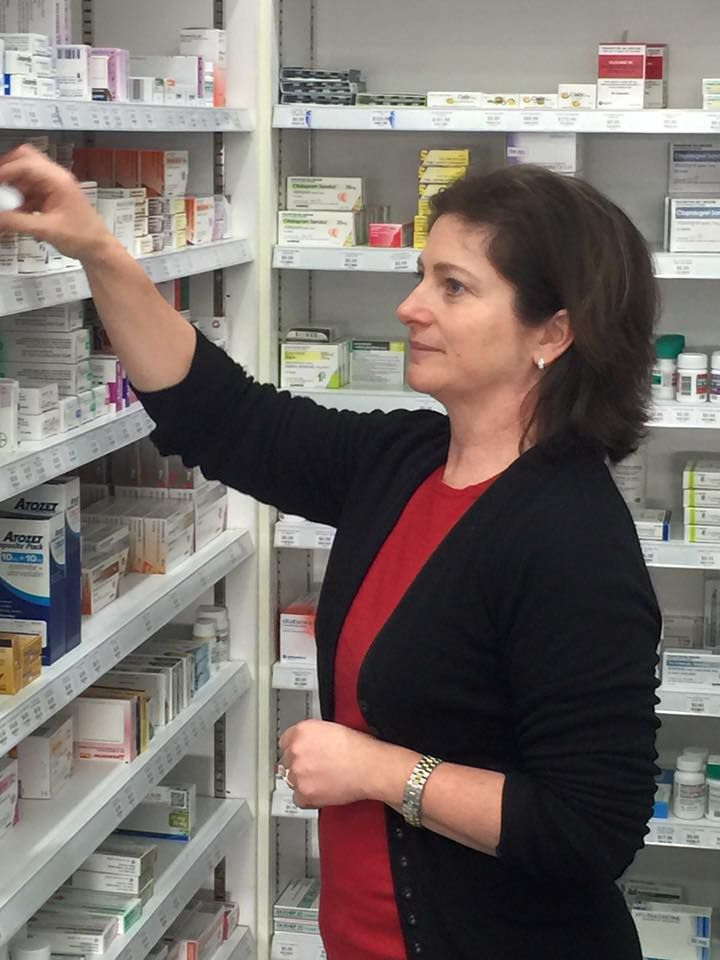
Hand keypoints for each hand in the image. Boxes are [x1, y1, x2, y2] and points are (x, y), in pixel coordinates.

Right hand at [0, 145, 112, 261]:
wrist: (98, 249)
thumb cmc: (84, 237)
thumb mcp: (47, 230)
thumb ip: (18, 223)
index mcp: (59, 180)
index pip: (25, 164)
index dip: (5, 171)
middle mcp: (56, 179)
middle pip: (25, 160)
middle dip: (8, 170)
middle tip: (0, 185)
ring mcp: (54, 187)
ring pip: (26, 176)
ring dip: (13, 187)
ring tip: (6, 204)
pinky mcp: (51, 198)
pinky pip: (29, 191)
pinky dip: (19, 199)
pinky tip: (15, 213)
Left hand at [278, 719, 386, 808]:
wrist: (369, 766)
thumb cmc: (358, 748)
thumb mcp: (330, 729)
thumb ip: (312, 736)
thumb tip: (307, 744)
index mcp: (302, 731)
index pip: (284, 742)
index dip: (294, 749)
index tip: (299, 755)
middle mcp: (296, 750)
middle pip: (286, 761)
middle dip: (299, 765)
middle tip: (315, 768)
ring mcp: (298, 772)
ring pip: (290, 780)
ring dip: (303, 781)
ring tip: (322, 779)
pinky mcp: (304, 792)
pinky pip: (298, 799)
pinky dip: (308, 798)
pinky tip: (320, 791)